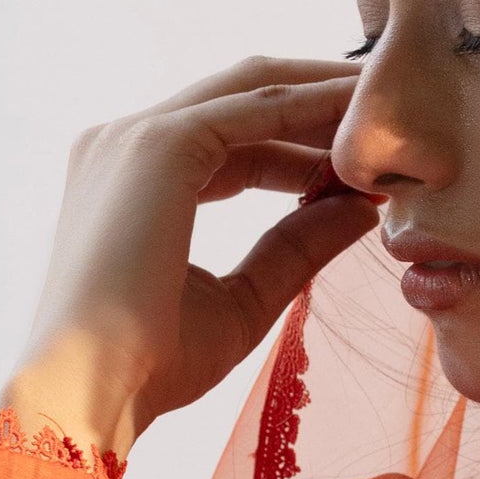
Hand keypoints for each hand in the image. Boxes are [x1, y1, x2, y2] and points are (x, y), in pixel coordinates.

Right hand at [0, 55, 379, 457]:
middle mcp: (126, 144)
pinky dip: (312, 108)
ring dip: (324, 94)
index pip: (231, 140)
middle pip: (241, 96)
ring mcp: (137, 137)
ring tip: (389, 106)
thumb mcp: (244, 299)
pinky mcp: (159, 145)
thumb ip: (296, 246)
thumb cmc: (152, 364)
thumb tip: (360, 208)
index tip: (364, 164)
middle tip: (388, 114)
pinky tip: (360, 118)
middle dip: (318, 100)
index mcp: (133, 181)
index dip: (302, 147)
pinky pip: (255, 109)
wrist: (90, 389)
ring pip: (251, 89)